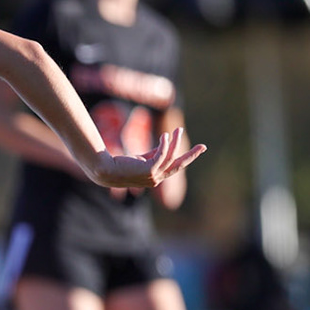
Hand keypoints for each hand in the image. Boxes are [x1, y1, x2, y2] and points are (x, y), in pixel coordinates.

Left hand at [89, 126, 203, 190]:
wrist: (106, 170)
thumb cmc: (121, 164)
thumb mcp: (142, 157)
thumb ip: (154, 153)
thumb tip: (166, 142)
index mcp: (156, 177)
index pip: (175, 166)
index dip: (186, 157)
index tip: (198, 149)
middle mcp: (157, 179)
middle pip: (179, 166)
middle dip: (192, 155)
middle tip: (204, 146)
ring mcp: (153, 177)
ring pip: (171, 158)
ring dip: (176, 143)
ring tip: (178, 130)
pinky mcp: (148, 170)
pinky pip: (162, 155)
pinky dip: (165, 145)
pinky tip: (166, 135)